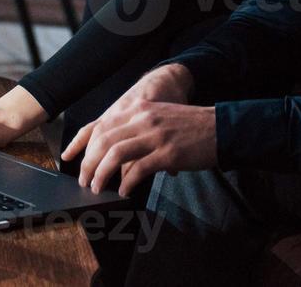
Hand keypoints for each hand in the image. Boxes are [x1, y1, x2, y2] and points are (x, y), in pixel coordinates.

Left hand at [63, 98, 215, 196]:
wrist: (221, 128)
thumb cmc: (191, 126)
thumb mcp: (160, 117)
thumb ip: (138, 129)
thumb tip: (116, 154)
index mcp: (141, 109)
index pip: (103, 127)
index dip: (86, 147)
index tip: (79, 162)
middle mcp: (146, 119)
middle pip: (104, 141)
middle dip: (89, 164)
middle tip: (85, 180)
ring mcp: (156, 136)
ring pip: (116, 155)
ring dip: (102, 174)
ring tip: (98, 188)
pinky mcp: (168, 153)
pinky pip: (139, 170)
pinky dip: (127, 183)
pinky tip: (125, 191)